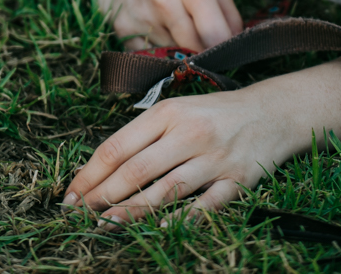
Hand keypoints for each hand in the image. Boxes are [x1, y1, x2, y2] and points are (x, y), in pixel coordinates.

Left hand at [63, 83, 291, 221]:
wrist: (270, 112)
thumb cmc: (213, 113)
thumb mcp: (176, 110)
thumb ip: (144, 133)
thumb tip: (103, 166)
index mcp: (166, 113)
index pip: (117, 146)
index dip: (90, 173)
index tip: (71, 194)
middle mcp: (188, 133)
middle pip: (136, 170)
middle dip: (102, 195)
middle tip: (79, 215)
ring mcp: (213, 158)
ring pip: (165, 190)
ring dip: (132, 211)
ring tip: (105, 225)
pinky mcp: (236, 181)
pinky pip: (205, 206)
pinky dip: (181, 220)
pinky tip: (159, 230)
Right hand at [88, 0, 241, 52]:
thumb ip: (227, 10)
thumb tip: (237, 46)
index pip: (217, 38)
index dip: (225, 50)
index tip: (226, 51)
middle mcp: (165, 1)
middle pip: (195, 52)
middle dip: (202, 53)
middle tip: (201, 44)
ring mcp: (142, 18)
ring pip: (173, 56)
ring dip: (178, 51)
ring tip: (173, 29)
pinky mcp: (123, 31)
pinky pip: (149, 57)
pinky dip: (156, 52)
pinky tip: (153, 31)